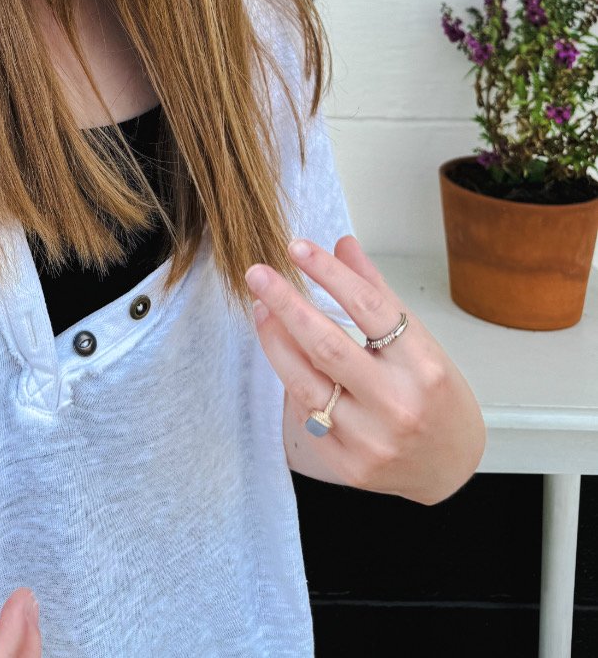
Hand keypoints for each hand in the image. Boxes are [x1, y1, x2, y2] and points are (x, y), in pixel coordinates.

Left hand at [245, 234, 485, 505]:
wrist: (450, 465)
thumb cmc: (437, 396)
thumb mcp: (420, 340)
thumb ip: (377, 293)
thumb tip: (342, 245)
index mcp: (423, 366)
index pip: (368, 307)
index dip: (328, 273)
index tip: (297, 248)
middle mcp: (398, 404)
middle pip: (328, 345)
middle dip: (285, 304)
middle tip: (258, 274)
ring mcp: (372, 440)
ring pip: (306, 382)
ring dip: (275, 340)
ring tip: (260, 308)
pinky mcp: (349, 465)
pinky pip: (306, 415)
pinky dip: (292, 381)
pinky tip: (284, 357)